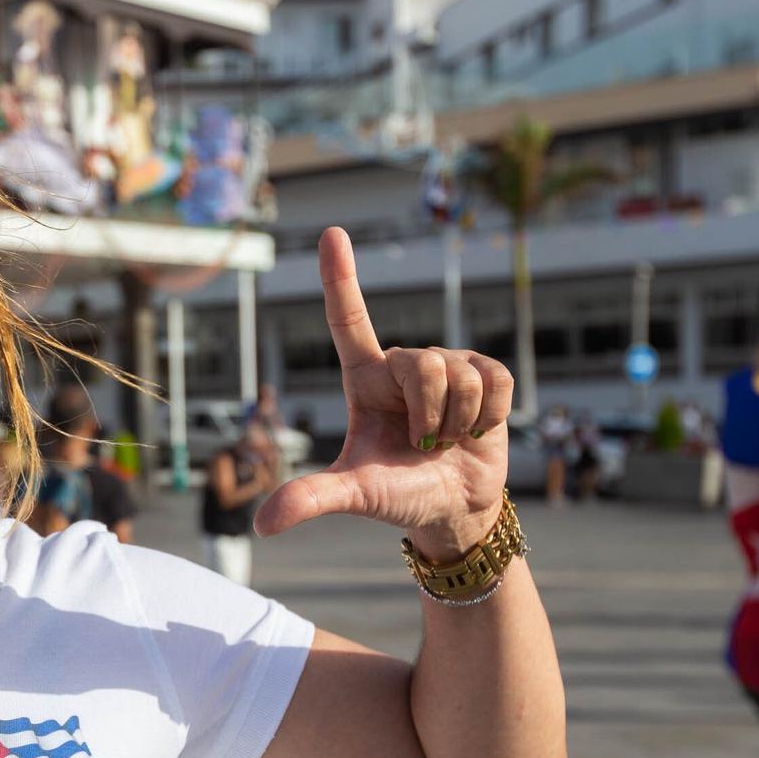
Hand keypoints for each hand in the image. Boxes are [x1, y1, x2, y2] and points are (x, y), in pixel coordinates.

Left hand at [255, 228, 511, 559]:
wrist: (452, 508)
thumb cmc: (397, 493)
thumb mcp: (354, 493)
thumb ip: (312, 500)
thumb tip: (261, 525)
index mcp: (364, 378)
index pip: (349, 319)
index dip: (341, 277)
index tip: (332, 233)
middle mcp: (403, 363)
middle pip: (424, 367)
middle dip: (428, 418)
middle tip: (422, 446)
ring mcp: (447, 365)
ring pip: (462, 378)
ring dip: (457, 423)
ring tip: (446, 441)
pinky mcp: (487, 374)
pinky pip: (497, 382)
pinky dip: (490, 417)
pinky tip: (477, 432)